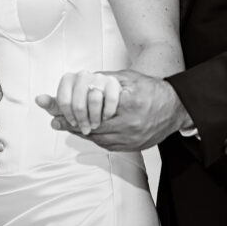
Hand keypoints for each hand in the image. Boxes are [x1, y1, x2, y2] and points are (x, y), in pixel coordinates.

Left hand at [36, 70, 192, 150]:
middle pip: (89, 125)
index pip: (90, 107)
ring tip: (59, 122)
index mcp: (128, 104)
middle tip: (51, 116)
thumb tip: (79, 81)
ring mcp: (129, 139)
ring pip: (95, 137)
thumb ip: (103, 80)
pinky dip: (91, 136)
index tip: (52, 106)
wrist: (175, 109)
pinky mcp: (130, 148)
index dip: (69, 107)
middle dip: (67, 120)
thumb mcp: (127, 77)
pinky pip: (104, 143)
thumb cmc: (151, 90)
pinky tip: (80, 129)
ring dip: (76, 129)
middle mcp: (128, 125)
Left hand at [50, 71, 121, 134]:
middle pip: (77, 102)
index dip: (66, 114)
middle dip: (81, 120)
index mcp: (69, 80)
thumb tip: (39, 100)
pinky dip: (107, 112)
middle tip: (85, 127)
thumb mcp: (69, 108)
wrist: (112, 101)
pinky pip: (110, 99)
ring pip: (93, 99)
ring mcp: (98, 78)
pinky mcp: (113, 83)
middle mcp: (82, 76)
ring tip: (95, 123)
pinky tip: (106, 116)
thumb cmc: (85, 104)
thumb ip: (55, 107)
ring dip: (94, 117)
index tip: (72, 122)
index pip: (62, 99)